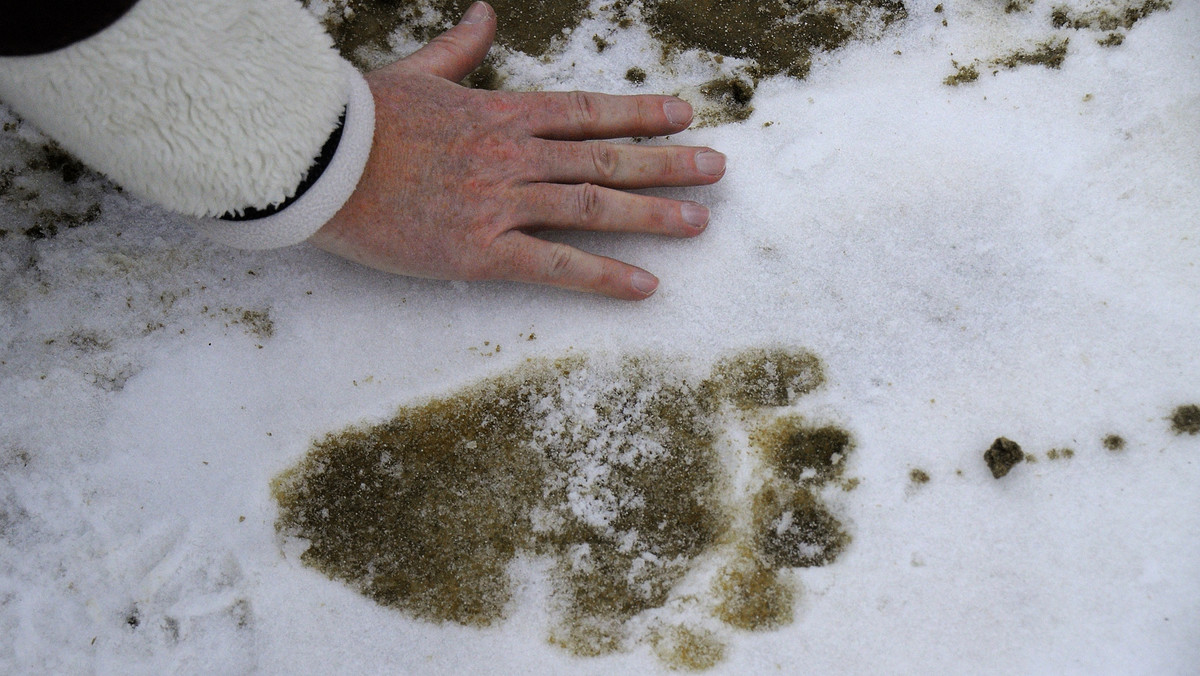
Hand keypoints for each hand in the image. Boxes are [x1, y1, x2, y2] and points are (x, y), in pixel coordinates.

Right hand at [309, 1, 724, 299]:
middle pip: (606, 159)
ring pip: (593, 208)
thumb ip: (459, 46)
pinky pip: (554, 264)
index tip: (683, 113)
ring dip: (653, 214)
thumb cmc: (360, 119)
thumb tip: (483, 11)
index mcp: (499, 112)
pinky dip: (602, 275)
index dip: (640, 112)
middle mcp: (512, 155)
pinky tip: (645, 285)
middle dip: (668, 163)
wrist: (312, 164)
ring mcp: (499, 202)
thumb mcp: (416, 72)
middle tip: (717, 169)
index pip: (587, 112)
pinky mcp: (478, 249)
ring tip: (700, 222)